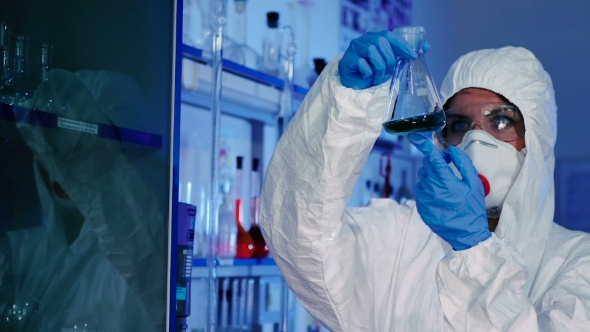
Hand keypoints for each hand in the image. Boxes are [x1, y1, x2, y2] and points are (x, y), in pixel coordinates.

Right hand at [338, 30, 426, 89]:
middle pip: (381, 42)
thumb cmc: (374, 72)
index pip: (390, 36)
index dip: (402, 45)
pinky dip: (368, 72)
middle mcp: (364, 40)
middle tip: (388, 70)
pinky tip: (366, 76)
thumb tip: (426, 45)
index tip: (412, 56)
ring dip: (379, 66)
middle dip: (389, 59)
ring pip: (371, 51)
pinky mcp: (347, 60)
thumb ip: (406, 54)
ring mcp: (354, 48)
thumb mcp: (392, 64)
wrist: (356, 86)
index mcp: (376, 38)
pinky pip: (361, 63)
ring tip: (377, 75)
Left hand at [408, 133, 490, 250]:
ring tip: (446, 188)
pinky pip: (421, 191)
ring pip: (423, 178)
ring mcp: (424, 199)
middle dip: (435, 164)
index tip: (414, 136)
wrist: (466, 234)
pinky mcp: (420, 207)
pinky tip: (441, 198)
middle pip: (426, 166)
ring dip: (432, 177)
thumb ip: (463, 164)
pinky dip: (429, 189)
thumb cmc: (473, 208)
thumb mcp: (474, 184)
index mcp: (446, 182)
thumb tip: (451, 151)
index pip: (432, 158)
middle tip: (448, 171)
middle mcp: (431, 189)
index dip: (423, 145)